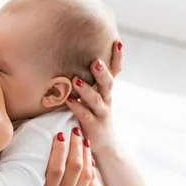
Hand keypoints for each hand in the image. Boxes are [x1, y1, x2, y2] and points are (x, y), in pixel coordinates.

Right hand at [16, 128, 95, 185]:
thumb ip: (25, 182)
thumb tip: (15, 159)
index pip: (56, 168)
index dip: (59, 149)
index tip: (59, 135)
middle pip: (74, 167)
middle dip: (76, 146)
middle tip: (76, 131)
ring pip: (86, 175)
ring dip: (87, 156)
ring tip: (85, 141)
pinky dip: (93, 173)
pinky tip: (91, 161)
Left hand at [66, 40, 122, 154]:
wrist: (105, 144)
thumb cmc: (95, 115)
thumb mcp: (94, 97)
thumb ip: (87, 82)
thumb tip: (72, 62)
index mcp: (106, 90)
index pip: (115, 71)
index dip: (117, 57)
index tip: (118, 41)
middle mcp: (106, 99)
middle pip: (107, 83)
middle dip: (102, 72)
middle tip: (95, 61)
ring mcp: (101, 112)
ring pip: (96, 99)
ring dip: (86, 89)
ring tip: (76, 79)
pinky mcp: (92, 124)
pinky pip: (84, 114)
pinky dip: (76, 106)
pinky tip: (68, 99)